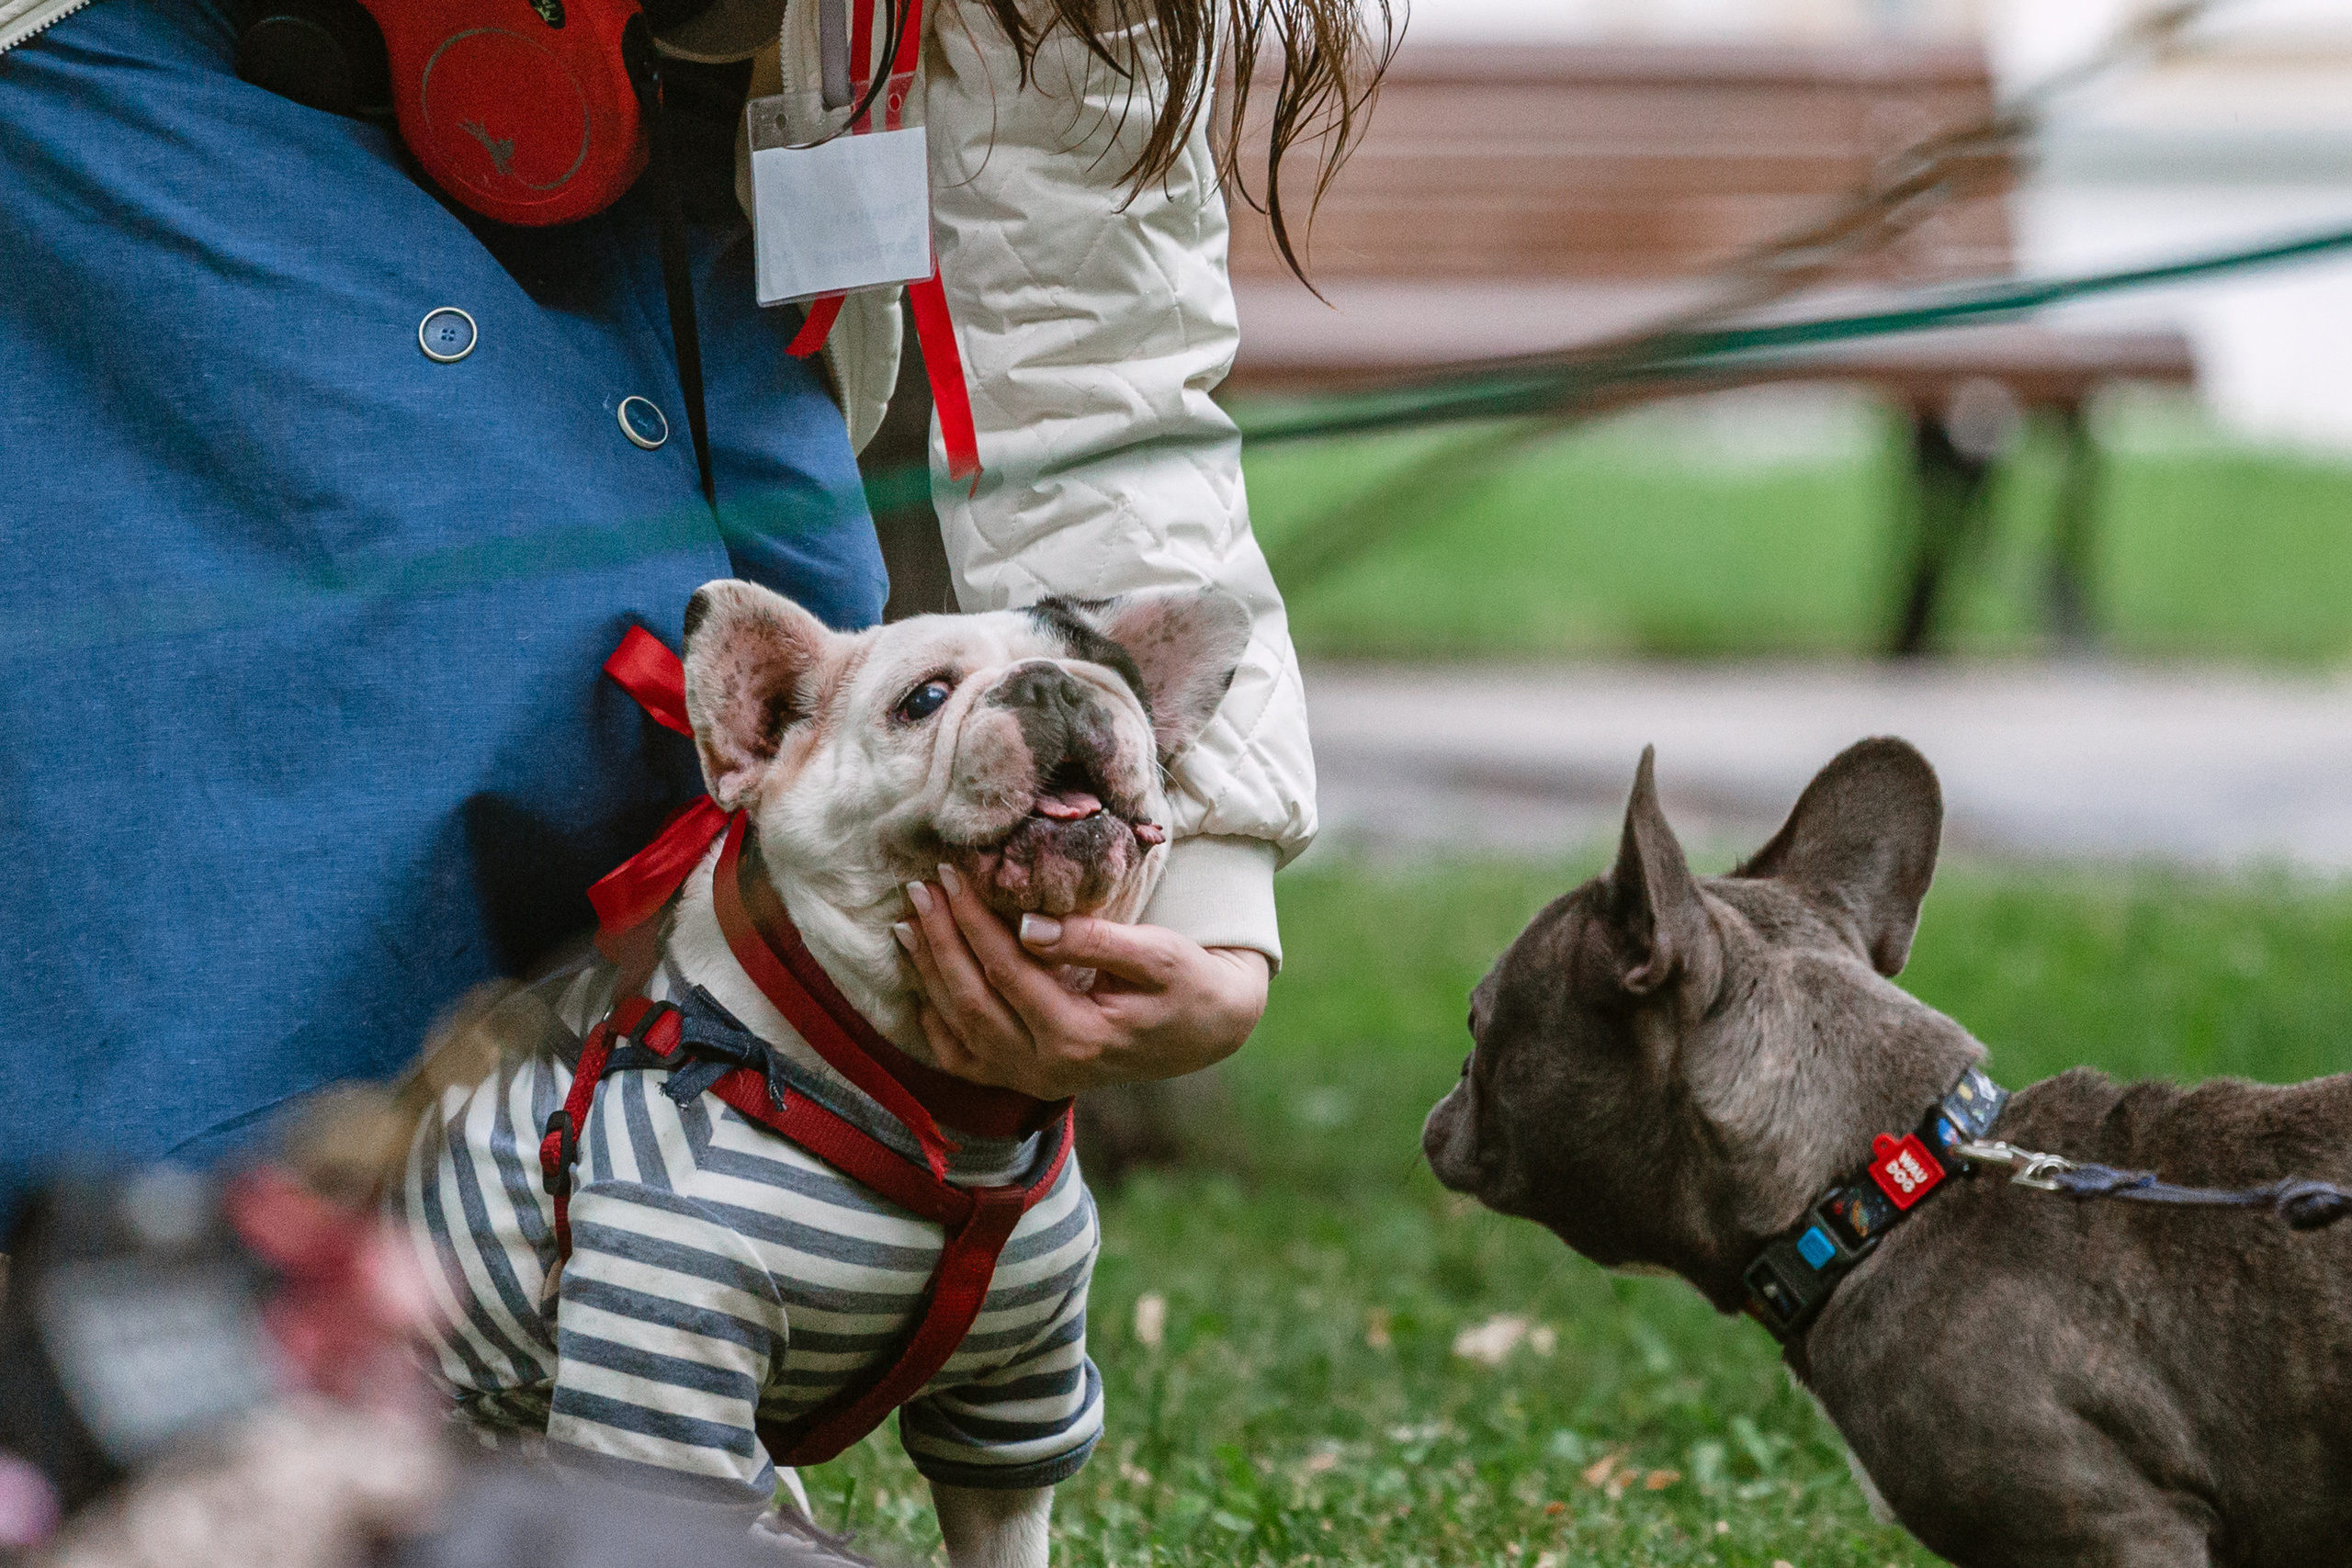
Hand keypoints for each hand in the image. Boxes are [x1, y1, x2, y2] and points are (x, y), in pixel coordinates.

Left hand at [894, 864, 1269, 1099]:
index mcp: (1080, 1036)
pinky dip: (934, 1023)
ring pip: (958, 1030)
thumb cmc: (1186, 983)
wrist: (1203, 1032)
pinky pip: (964, 1059)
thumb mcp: (1157, 954)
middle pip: (971, 1001)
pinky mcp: (1025, 1078)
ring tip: (908, 923)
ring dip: (928, 974)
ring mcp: (1031, 1079)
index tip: (952, 874)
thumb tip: (1027, 926)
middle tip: (919, 889)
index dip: (973, 920)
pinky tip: (919, 981)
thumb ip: (1093, 941)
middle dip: (940, 941)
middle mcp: (1047, 1068)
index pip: (1007, 970)